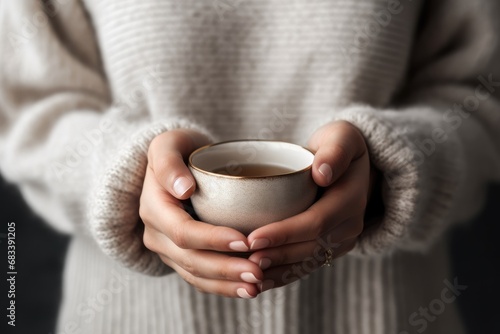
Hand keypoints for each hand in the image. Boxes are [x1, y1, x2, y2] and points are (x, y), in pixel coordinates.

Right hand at [139, 130, 262, 297]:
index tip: (246, 241)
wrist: (174, 165)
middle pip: (190, 259)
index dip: (213, 240)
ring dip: (227, 284)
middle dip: (225, 269)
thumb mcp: (168, 144)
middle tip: (259, 271)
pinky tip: (248, 289)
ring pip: (195, 275)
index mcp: (153, 207)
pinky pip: (199, 279)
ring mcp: (166, 249)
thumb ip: (168, 162)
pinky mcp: (180, 257)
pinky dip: (223, 287)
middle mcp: (155, 233)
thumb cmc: (178, 150)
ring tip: (257, 285)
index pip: (182, 231)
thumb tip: (183, 189)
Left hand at [246, 121, 372, 290]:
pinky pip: (307, 266)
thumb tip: (322, 174)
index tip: (253, 238)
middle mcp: (349, 225)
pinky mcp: (330, 247)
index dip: (284, 233)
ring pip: (307, 262)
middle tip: (243, 261)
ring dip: (278, 271)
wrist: (347, 165)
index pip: (316, 222)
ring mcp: (340, 240)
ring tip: (248, 276)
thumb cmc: (338, 144)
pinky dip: (284, 276)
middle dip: (276, 256)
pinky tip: (260, 282)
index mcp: (351, 199)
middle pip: (310, 247)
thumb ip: (335, 150)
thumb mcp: (342, 136)